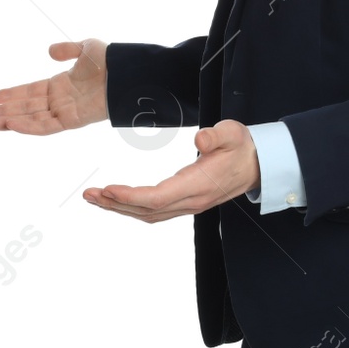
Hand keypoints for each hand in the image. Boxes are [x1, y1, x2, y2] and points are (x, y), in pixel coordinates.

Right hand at [0, 39, 106, 134]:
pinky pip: (45, 126)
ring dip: (9, 121)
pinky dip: (27, 126)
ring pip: (30, 119)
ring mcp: (64, 111)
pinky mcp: (72, 121)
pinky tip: (10, 124)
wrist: (128, 74)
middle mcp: (59, 100)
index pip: (28, 92)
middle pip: (25, 108)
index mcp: (60, 85)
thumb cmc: (112, 61)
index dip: (10, 94)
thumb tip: (49, 52)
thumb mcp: (85, 48)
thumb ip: (66, 50)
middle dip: (3, 112)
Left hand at [84, 121, 259, 221]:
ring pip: (149, 214)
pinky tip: (118, 200)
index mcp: (198, 185)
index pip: (158, 197)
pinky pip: (155, 211)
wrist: (259, 164)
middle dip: (116, 204)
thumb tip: (199, 138)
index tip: (109, 189)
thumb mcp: (233, 133)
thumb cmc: (243, 147)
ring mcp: (189, 204)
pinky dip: (133, 207)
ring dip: (120, 208)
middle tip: (89, 194)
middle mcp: (191, 201)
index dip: (131, 197)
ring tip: (95, 198)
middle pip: (147, 210)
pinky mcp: (187, 202)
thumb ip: (217, 135)